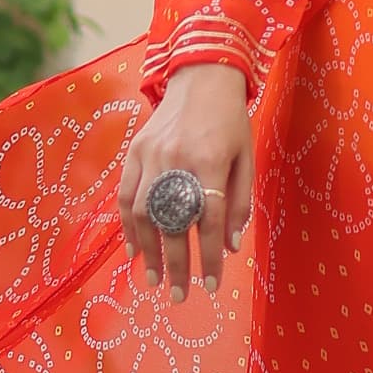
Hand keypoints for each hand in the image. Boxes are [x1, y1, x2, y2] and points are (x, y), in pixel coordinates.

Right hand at [119, 63, 254, 298]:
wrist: (201, 76)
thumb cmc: (230, 122)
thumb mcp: (247, 158)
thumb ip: (239, 203)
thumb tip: (231, 247)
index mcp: (212, 161)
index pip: (210, 221)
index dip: (211, 257)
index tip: (211, 285)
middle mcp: (178, 159)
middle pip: (174, 223)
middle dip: (176, 265)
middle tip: (179, 296)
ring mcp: (152, 155)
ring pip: (144, 213)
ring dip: (148, 252)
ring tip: (152, 280)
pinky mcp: (135, 151)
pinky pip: (126, 195)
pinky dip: (127, 226)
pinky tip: (133, 250)